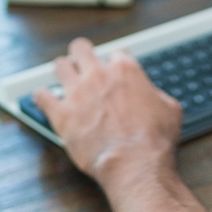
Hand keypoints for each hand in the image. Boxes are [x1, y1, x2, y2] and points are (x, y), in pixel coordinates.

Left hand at [33, 38, 182, 185]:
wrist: (135, 163)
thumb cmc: (154, 140)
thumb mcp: (170, 109)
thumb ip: (156, 94)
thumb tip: (151, 94)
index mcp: (125, 71)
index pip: (117, 53)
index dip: (116, 62)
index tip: (114, 70)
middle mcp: (98, 75)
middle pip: (81, 48)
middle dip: (81, 54)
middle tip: (81, 62)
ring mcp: (77, 93)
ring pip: (60, 65)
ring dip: (63, 71)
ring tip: (64, 78)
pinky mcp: (61, 114)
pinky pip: (41, 96)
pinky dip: (42, 97)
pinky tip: (44, 99)